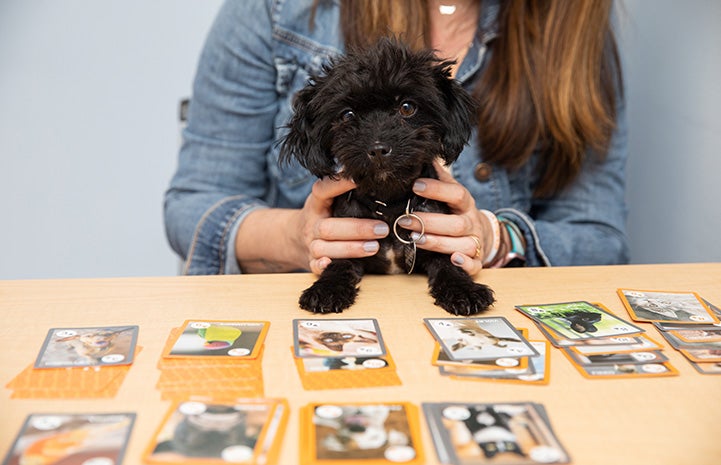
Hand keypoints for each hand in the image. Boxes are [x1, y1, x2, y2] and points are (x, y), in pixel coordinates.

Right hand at [294, 176, 389, 273]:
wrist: (293, 238)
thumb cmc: (321, 216)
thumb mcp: (326, 201)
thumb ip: (343, 193)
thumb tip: (374, 179)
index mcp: (316, 205)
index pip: (323, 191)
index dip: (339, 184)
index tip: (359, 179)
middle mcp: (312, 225)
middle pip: (329, 227)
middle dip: (357, 229)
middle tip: (382, 229)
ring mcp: (310, 245)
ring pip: (324, 248)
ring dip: (350, 249)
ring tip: (374, 247)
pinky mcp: (311, 263)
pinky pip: (315, 267)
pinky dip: (324, 267)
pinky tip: (334, 264)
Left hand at [399, 159, 494, 275]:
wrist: (483, 234)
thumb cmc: (458, 212)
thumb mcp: (452, 193)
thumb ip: (439, 178)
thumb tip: (423, 157)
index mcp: (465, 204)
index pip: (456, 194)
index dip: (438, 189)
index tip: (416, 186)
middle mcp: (472, 223)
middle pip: (456, 224)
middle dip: (429, 222)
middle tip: (404, 220)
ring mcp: (475, 243)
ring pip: (462, 245)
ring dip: (438, 242)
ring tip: (416, 239)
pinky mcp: (476, 261)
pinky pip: (474, 265)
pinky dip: (465, 264)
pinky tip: (453, 259)